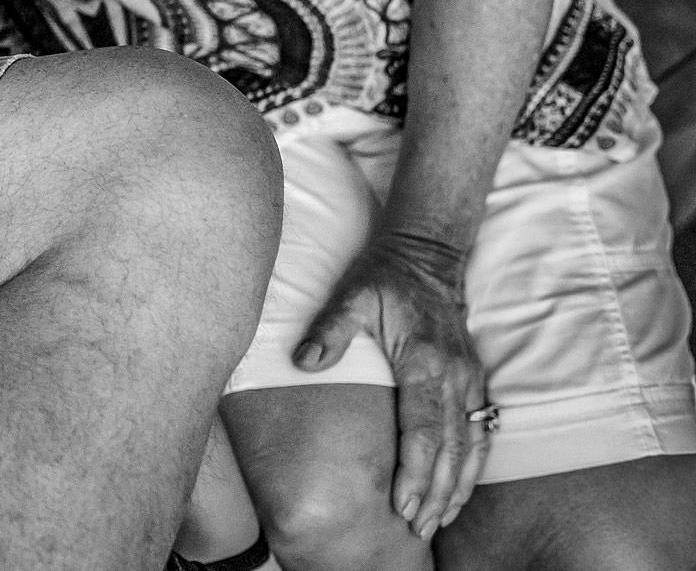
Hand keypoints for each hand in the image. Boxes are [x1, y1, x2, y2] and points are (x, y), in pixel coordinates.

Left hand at [293, 230, 486, 538]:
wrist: (426, 257)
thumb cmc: (384, 278)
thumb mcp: (351, 296)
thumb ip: (330, 330)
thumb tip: (303, 361)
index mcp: (425, 362)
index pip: (423, 430)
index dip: (415, 471)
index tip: (402, 504)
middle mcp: (455, 377)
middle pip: (450, 449)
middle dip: (434, 493)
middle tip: (415, 527)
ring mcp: (470, 380)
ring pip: (471, 446)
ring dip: (456, 487)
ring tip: (437, 522)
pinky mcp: (475, 381)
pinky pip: (480, 432)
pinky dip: (472, 467)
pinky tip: (458, 490)